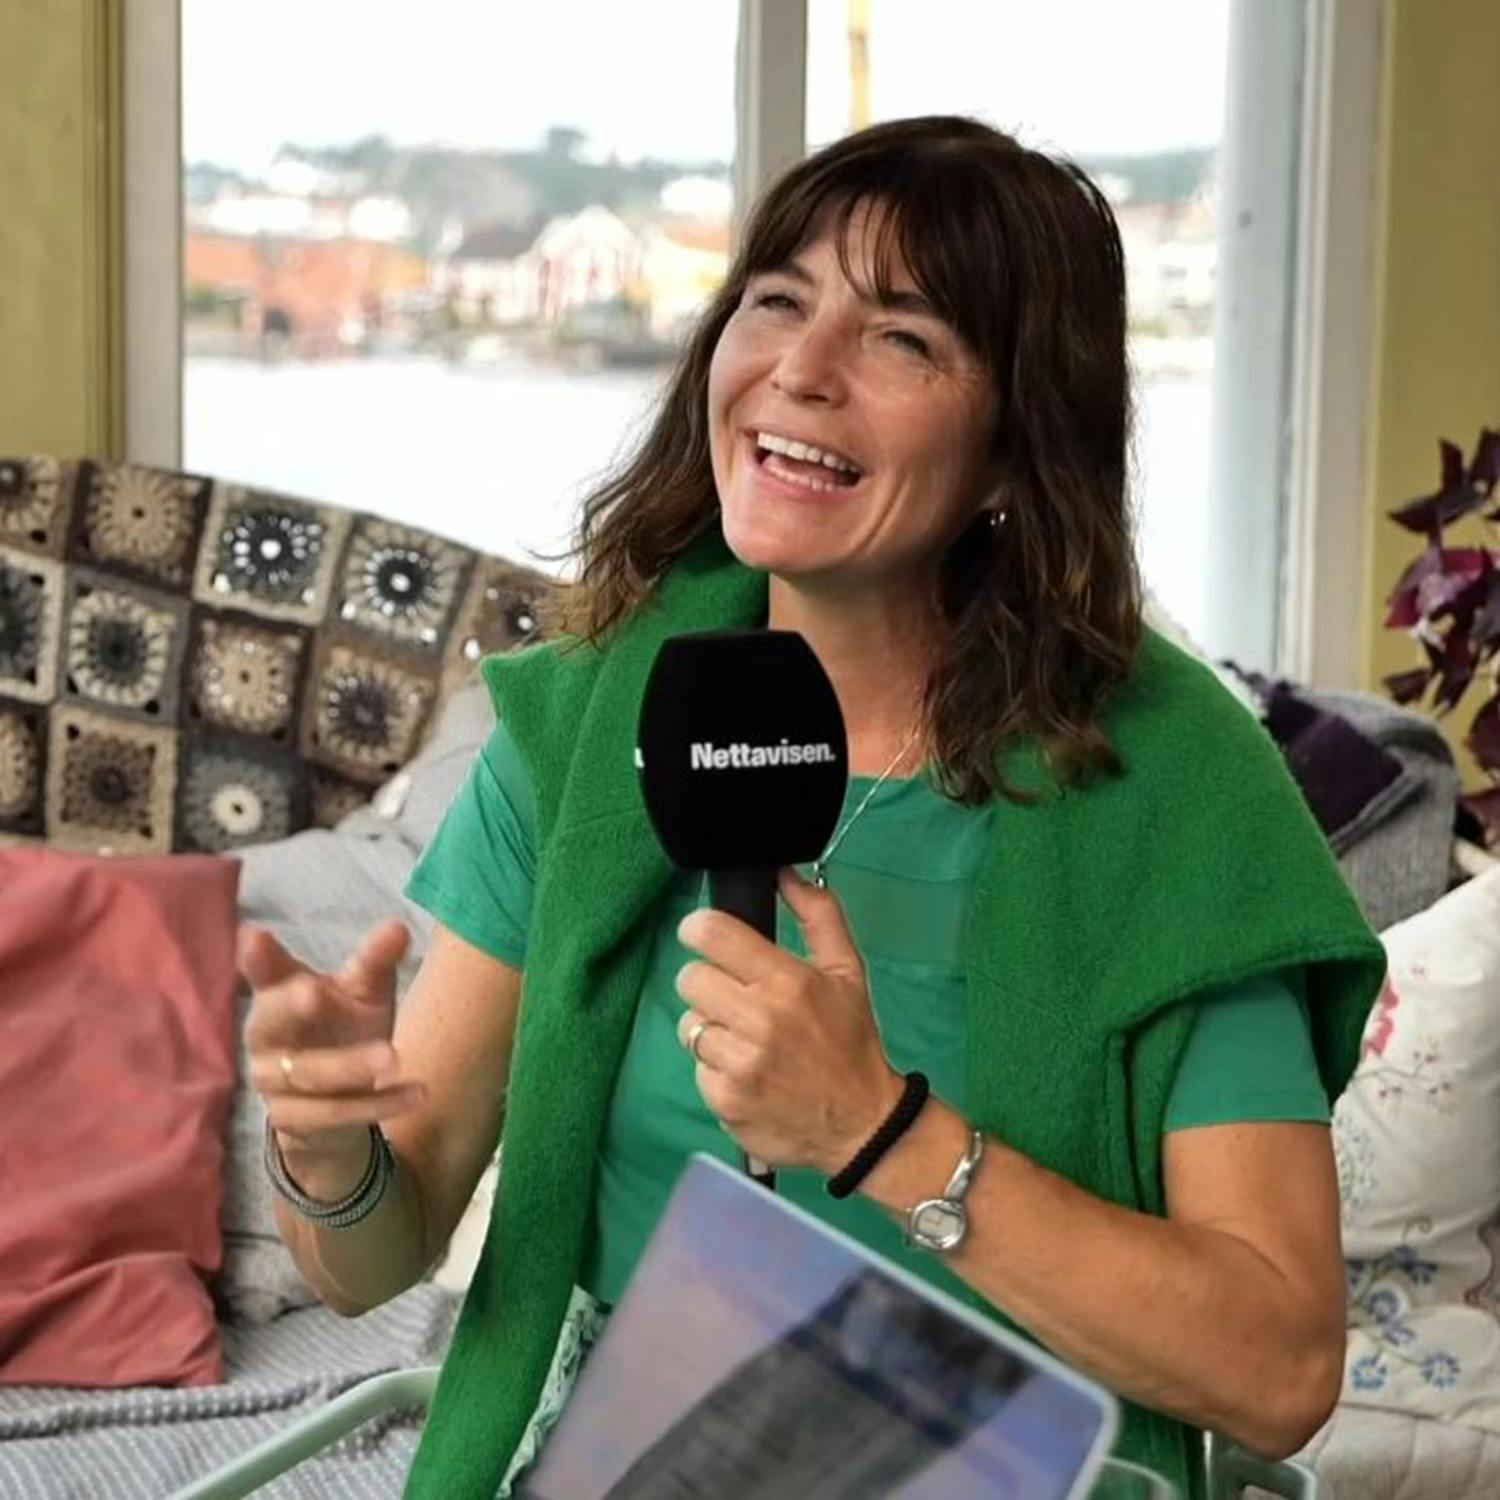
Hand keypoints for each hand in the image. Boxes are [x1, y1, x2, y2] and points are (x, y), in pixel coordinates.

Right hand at [239, 919, 427, 1171]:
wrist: (336, 1099)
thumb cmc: (342, 1025)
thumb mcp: (362, 991)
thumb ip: (375, 961)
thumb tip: (398, 927)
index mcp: (278, 994)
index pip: (264, 972)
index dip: (258, 956)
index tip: (254, 935)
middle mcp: (267, 1036)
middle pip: (272, 1021)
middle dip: (290, 1008)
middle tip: (313, 991)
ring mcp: (274, 1080)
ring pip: (310, 1073)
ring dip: (351, 1065)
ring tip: (393, 1056)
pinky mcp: (292, 1119)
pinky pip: (335, 1113)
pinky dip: (377, 1105)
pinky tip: (416, 1094)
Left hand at [674, 866, 903, 1174]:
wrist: (862, 1124)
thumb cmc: (851, 1041)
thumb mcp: (847, 971)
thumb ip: (818, 915)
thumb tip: (785, 873)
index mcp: (787, 982)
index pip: (712, 935)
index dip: (699, 929)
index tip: (704, 935)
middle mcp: (758, 1021)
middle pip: (690, 978)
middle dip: (708, 982)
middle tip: (736, 996)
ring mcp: (737, 1064)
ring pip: (690, 1024)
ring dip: (712, 1028)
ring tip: (747, 1040)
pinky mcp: (723, 1100)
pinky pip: (698, 1068)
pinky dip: (717, 1069)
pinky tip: (749, 1073)